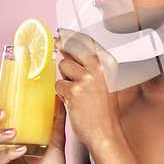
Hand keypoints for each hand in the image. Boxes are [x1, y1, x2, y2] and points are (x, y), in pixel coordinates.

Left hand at [54, 31, 120, 147]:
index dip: (71, 34)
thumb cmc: (103, 109)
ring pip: (63, 66)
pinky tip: (73, 101)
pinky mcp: (74, 91)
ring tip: (76, 92)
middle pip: (72, 47)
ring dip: (64, 78)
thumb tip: (66, 48)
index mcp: (108, 62)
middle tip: (55, 42)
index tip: (61, 32)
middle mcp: (99, 67)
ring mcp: (86, 78)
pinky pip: (58, 85)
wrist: (106, 132)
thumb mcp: (103, 80)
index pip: (86, 40)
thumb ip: (88, 63)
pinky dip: (62, 93)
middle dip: (61, 44)